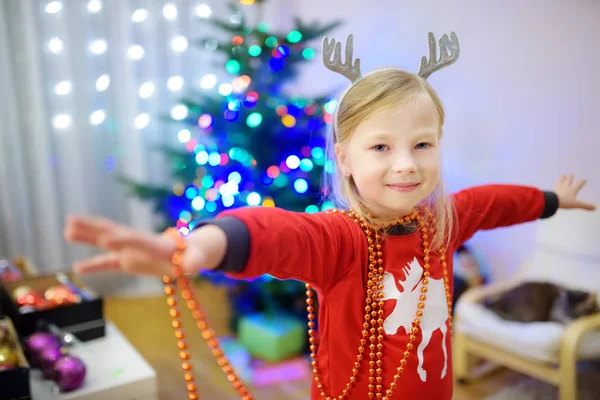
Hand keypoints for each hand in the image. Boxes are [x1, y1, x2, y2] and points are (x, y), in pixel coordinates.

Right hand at [63, 216, 225, 275]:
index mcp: (154, 244)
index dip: (123, 240)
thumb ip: (194, 262)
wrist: (187, 253)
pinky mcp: (128, 261)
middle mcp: (138, 244)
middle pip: (113, 232)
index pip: (136, 240)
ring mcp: (130, 251)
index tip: (106, 238)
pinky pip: (107, 262)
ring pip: (105, 242)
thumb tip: (192, 267)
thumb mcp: (196, 260)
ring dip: (86, 236)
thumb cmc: (192, 256)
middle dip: (94, 227)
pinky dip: (93, 264)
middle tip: (72, 220)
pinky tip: (76, 267)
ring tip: (66, 230)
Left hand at [553, 175, 595, 210]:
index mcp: (572, 189)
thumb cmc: (564, 202)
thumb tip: (594, 208)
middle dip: (570, 178)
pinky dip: (555, 184)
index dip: (582, 182)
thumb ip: (585, 206)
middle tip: (571, 175)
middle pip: (568, 180)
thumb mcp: (576, 204)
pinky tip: (554, 185)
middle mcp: (565, 186)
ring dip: (562, 178)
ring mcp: (558, 187)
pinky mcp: (552, 190)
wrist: (552, 200)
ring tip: (563, 176)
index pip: (579, 184)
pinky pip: (554, 185)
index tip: (584, 180)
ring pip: (561, 181)